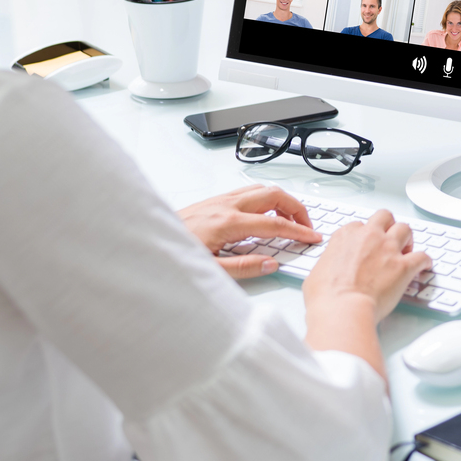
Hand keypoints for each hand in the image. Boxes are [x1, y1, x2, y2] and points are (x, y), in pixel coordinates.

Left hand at [179, 184, 318, 279]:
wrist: (148, 243)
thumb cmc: (175, 256)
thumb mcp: (210, 271)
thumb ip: (243, 268)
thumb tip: (271, 264)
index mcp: (228, 223)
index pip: (275, 223)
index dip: (298, 230)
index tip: (312, 237)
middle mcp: (225, 205)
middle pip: (274, 195)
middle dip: (296, 208)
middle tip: (306, 226)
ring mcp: (219, 200)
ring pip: (261, 189)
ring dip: (282, 200)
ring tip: (290, 219)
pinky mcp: (213, 200)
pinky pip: (248, 192)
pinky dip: (265, 199)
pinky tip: (265, 213)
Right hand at [302, 209, 432, 385]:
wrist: (342, 309)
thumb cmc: (326, 296)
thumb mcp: (317, 272)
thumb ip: (328, 264)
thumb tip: (329, 271)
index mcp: (346, 236)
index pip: (359, 225)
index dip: (364, 235)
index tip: (366, 245)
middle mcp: (368, 237)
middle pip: (384, 217)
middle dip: (388, 225)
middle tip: (389, 239)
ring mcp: (388, 249)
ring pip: (405, 229)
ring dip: (407, 238)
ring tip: (407, 249)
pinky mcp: (403, 266)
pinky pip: (422, 256)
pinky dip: (425, 260)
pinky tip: (424, 266)